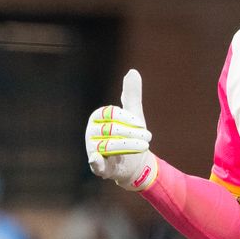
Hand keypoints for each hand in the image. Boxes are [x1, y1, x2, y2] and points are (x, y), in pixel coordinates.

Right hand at [85, 69, 158, 190]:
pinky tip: (96, 159)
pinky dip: (95, 161)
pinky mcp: (99, 167)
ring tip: (144, 146)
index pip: (110, 113)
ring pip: (108, 145)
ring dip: (129, 146)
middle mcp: (92, 133)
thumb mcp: (134, 114)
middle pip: (110, 129)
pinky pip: (94, 163)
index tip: (141, 124)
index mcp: (98, 118)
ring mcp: (93, 150)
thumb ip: (132, 94)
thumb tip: (132, 71)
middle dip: (132, 132)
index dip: (127, 118)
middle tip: (148, 137)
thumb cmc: (131, 135)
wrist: (136, 163)